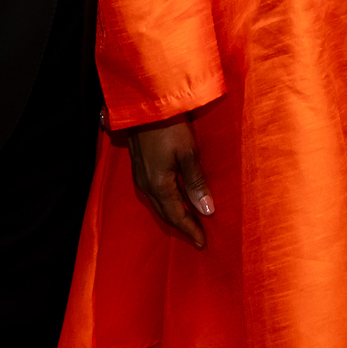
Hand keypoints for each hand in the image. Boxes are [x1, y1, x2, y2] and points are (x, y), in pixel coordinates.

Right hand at [125, 116, 212, 247]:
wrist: (144, 104)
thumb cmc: (169, 127)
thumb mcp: (188, 154)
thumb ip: (196, 183)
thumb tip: (207, 211)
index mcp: (158, 186)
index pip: (176, 216)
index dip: (190, 230)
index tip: (203, 243)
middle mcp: (145, 186)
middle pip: (165, 214)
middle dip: (182, 227)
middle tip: (198, 237)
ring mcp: (140, 177)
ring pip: (158, 205)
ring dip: (174, 215)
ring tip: (190, 222)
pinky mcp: (139, 167)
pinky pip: (154, 194)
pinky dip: (167, 203)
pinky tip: (176, 200)